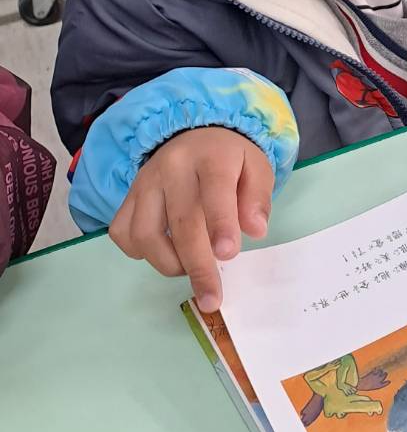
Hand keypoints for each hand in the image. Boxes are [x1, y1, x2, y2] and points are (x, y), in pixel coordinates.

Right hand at [109, 127, 273, 312]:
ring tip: (191, 267)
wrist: (196, 135)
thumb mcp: (257, 168)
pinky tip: (165, 253)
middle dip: (198, 265)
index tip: (228, 254)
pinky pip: (123, 232)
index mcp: (212, 157)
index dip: (221, 224)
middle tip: (212, 296)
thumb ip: (258, 198)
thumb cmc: (231, 160)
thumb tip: (256, 231)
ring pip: (145, 233)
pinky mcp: (127, 196)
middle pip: (181, 222)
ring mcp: (145, 182)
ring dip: (169, 263)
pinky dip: (140, 253)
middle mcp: (172, 167)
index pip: (214, 190)